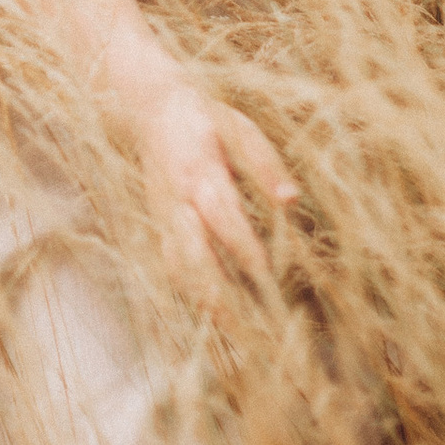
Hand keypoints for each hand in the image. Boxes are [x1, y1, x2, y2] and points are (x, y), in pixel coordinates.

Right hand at [132, 83, 298, 309]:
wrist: (153, 112)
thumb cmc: (206, 120)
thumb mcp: (239, 130)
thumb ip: (266, 165)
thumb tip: (291, 201)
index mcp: (200, 175)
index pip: (222, 218)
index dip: (243, 248)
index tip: (266, 275)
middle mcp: (177, 202)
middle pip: (194, 256)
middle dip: (220, 292)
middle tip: (248, 325)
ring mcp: (164, 218)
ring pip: (180, 268)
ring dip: (206, 300)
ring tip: (237, 331)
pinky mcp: (160, 227)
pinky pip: (173, 266)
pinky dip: (193, 292)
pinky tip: (216, 312)